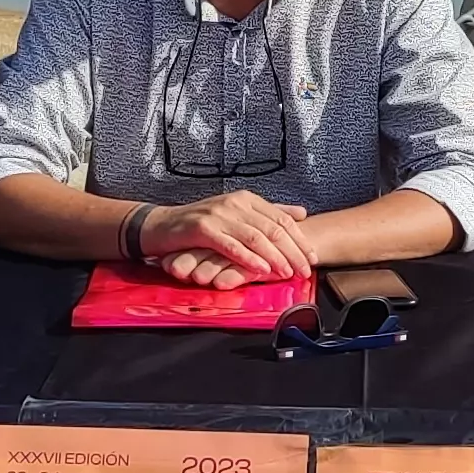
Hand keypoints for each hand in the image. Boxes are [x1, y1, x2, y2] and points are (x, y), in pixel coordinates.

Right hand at [141, 191, 315, 287]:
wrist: (161, 226)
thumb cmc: (201, 225)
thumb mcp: (237, 214)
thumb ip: (269, 213)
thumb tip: (302, 213)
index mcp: (247, 199)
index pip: (281, 218)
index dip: (299, 239)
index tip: (312, 257)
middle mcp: (236, 203)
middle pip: (273, 228)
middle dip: (292, 251)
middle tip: (306, 270)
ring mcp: (219, 214)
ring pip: (255, 237)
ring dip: (275, 257)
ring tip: (288, 273)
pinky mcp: (203, 229)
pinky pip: (231, 246)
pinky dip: (249, 259)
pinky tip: (262, 270)